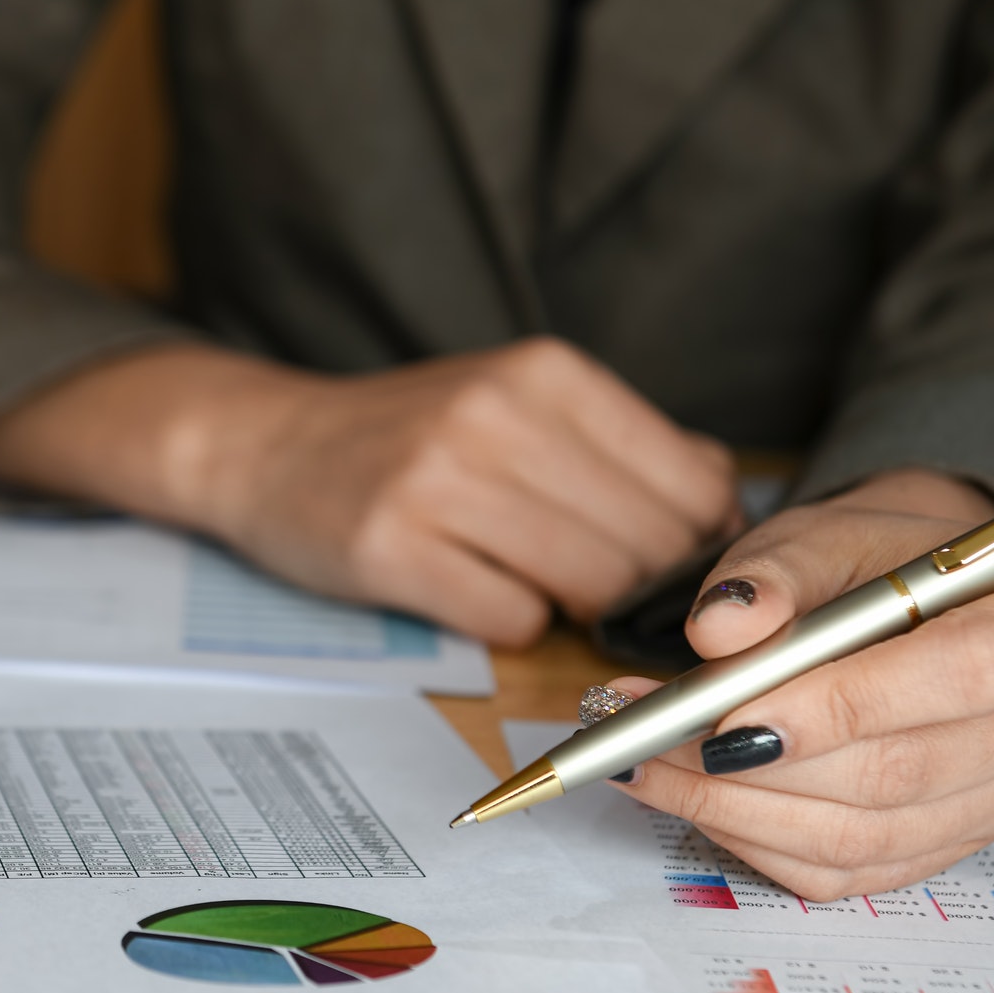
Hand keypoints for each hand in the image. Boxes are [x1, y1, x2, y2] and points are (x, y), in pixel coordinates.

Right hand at [0, 338, 738, 645]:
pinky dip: (511, 622)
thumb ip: (624, 440)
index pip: (692, 483)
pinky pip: (511, 621)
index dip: (701, 541)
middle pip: (648, 543)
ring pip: (589, 586)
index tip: (674, 560)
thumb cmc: (408, 433)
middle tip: (602, 584)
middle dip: (641, 582)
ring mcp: (438, 481)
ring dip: (577, 604)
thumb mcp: (518, 400)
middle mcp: (494, 414)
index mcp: (544, 370)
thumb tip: (728, 493)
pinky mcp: (393, 550)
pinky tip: (475, 588)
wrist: (265, 444)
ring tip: (536, 579)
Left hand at [610, 470, 993, 900]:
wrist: (914, 592)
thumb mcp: (820, 534)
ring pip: (869, 834)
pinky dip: (759, 840)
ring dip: (740, 810)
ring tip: (646, 764)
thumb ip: (772, 576)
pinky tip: (693, 796)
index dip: (844, 705)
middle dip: (759, 767)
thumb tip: (720, 629)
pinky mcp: (957, 840)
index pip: (966, 674)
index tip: (728, 717)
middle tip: (650, 739)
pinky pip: (853, 870)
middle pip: (906, 771)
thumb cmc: (874, 558)